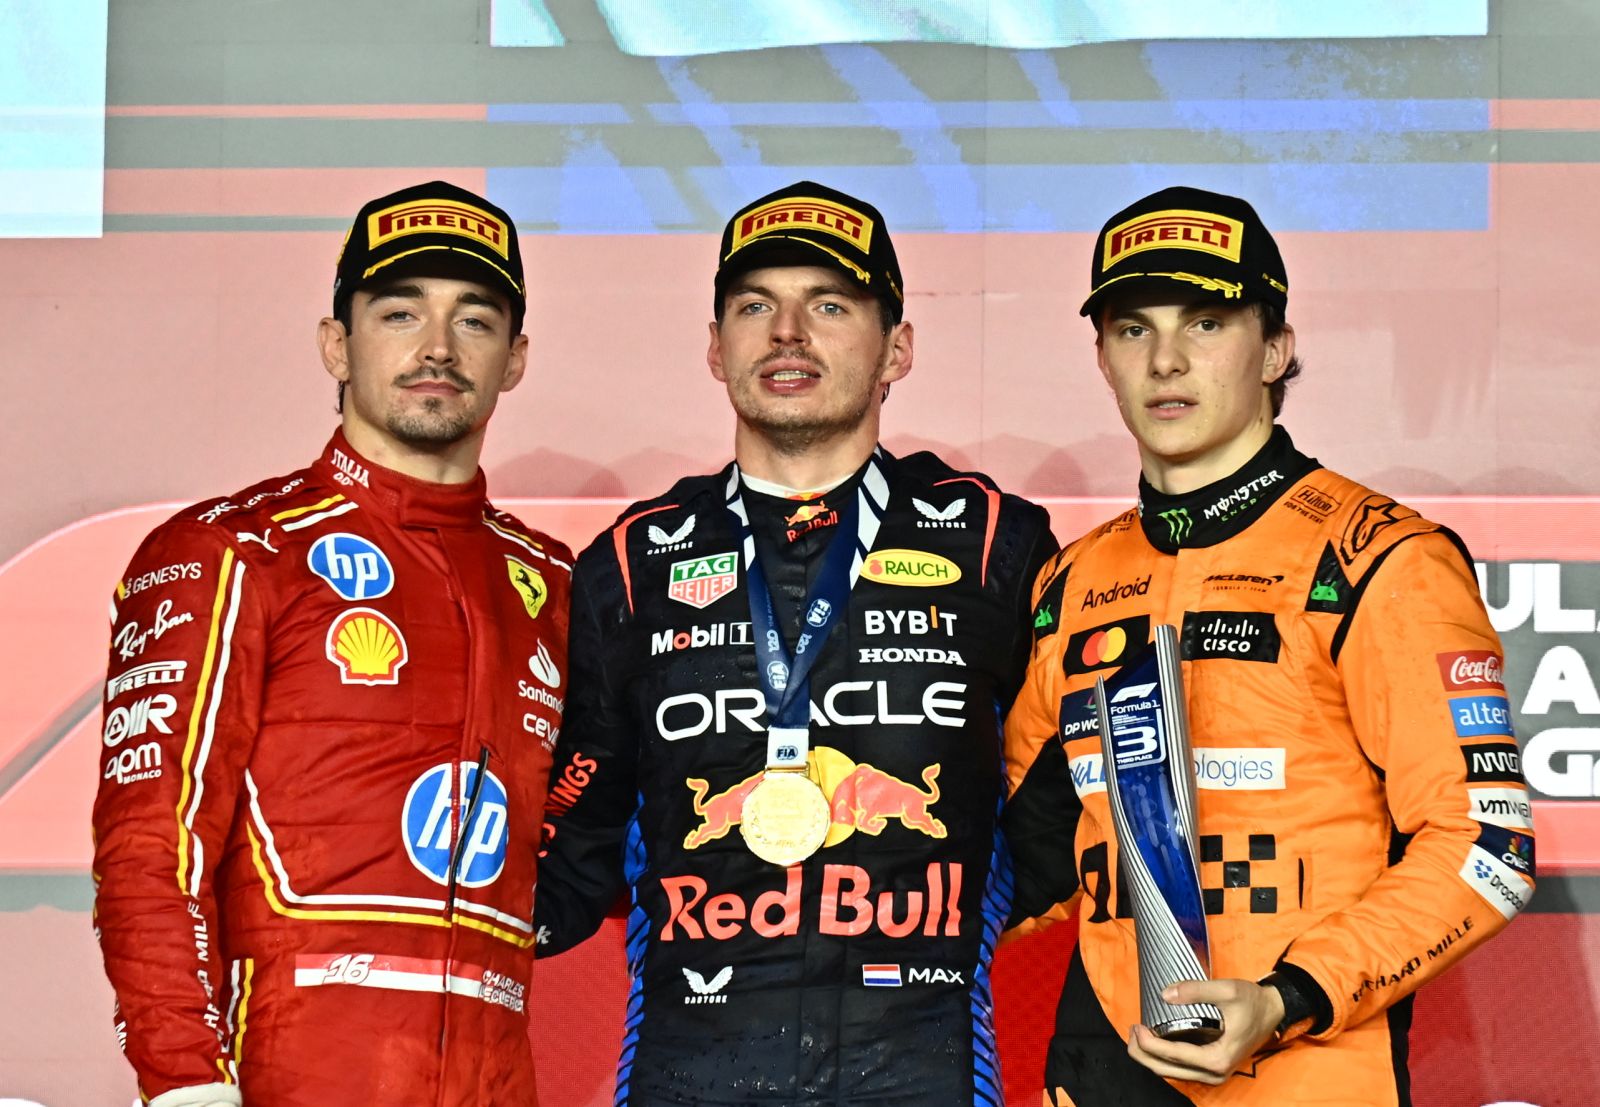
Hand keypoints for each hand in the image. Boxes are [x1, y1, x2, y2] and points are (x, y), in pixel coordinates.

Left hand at [1125, 977, 1284, 1085]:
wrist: (1273, 1011)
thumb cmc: (1253, 1002)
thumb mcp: (1227, 990)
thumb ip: (1196, 990)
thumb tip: (1166, 994)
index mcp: (1217, 1058)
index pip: (1173, 1056)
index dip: (1149, 1044)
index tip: (1136, 1027)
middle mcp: (1214, 1073)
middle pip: (1167, 1071)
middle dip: (1143, 1055)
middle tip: (1130, 1032)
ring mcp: (1214, 1074)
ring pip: (1172, 1073)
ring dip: (1151, 1058)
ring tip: (1137, 1037)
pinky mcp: (1212, 1068)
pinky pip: (1181, 1069)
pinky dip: (1164, 1059)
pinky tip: (1154, 1043)